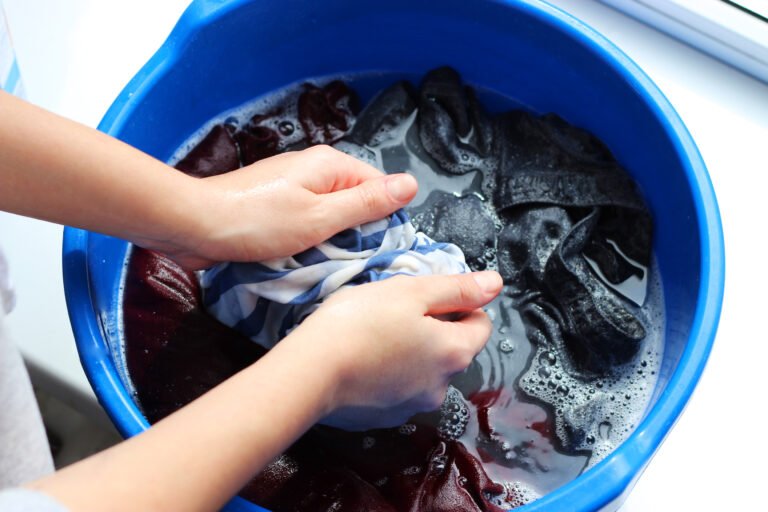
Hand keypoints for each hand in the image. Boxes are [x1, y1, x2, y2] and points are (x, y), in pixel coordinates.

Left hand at [143, 145, 417, 268]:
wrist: (193, 226)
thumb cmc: (258, 222)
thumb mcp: (321, 217)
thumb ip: (367, 203)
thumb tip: (411, 183)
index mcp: (330, 165)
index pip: (378, 187)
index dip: (385, 219)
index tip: (382, 252)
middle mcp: (313, 170)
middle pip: (354, 202)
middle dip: (356, 233)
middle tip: (353, 264)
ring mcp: (292, 187)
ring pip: (329, 217)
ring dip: (330, 241)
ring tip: (326, 265)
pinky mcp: (274, 206)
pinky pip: (305, 223)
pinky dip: (308, 242)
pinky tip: (303, 261)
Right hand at [277, 270, 502, 429]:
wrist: (310, 372)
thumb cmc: (358, 324)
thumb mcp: (411, 292)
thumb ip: (457, 289)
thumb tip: (495, 284)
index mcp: (454, 352)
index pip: (481, 324)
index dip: (458, 304)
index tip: (425, 296)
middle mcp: (441, 386)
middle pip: (450, 347)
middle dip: (430, 327)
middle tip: (394, 311)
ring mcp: (412, 406)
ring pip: (423, 368)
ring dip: (408, 350)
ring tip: (372, 334)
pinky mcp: (385, 417)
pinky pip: (397, 387)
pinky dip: (387, 372)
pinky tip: (362, 359)